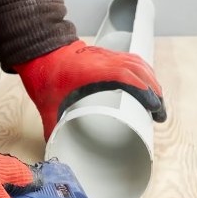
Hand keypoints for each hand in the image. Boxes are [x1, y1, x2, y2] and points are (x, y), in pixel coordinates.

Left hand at [14, 40, 166, 139]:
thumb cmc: (42, 73)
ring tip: (157, 99)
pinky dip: (142, 70)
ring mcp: (105, 55)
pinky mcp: (104, 54)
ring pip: (137, 62)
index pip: (126, 76)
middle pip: (138, 70)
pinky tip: (145, 81)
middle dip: (154, 89)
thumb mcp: (46, 105)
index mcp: (92, 71)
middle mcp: (103, 60)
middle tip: (159, 111)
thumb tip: (55, 149)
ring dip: (150, 79)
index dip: (144, 89)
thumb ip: (52, 128)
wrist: (37, 48)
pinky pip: (130, 59)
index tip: (155, 106)